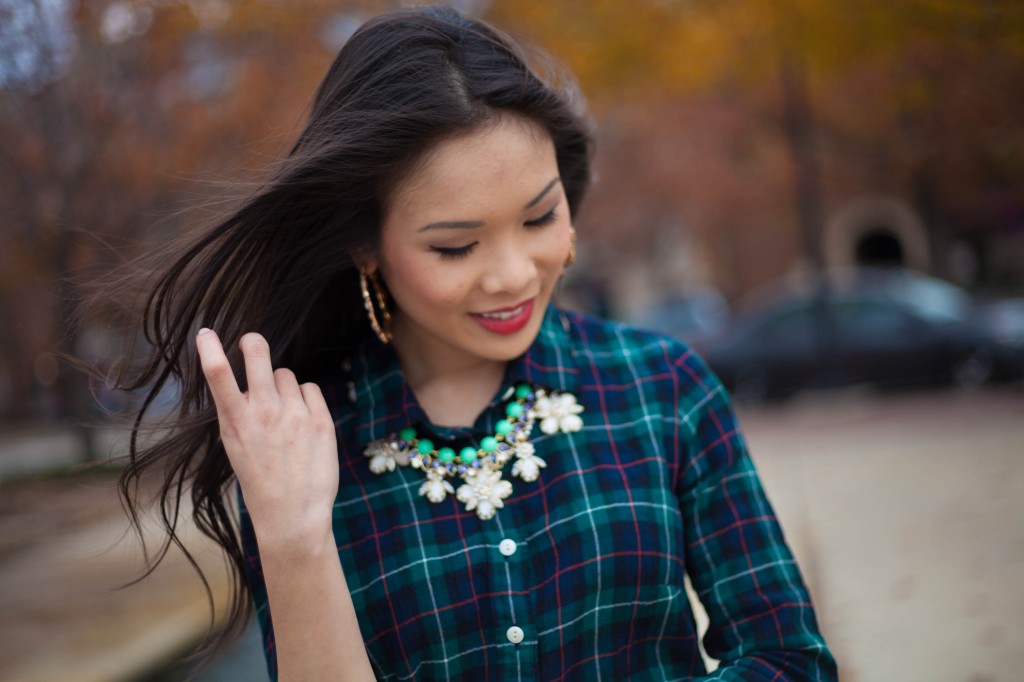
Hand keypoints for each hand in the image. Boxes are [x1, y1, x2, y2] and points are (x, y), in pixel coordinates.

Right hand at [196, 329, 338, 549]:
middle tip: (251, 342)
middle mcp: (265, 412)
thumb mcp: (234, 445)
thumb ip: (236, 409)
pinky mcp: (321, 420)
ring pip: (286, 374)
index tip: (205, 332)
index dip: (210, 348)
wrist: (292, 514)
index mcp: (236, 421)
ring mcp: (295, 414)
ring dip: (282, 387)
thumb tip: (241, 374)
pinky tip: (301, 424)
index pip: (218, 375)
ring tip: (282, 418)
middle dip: (253, 342)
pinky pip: (310, 389)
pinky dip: (304, 400)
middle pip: (257, 353)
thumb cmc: (259, 478)